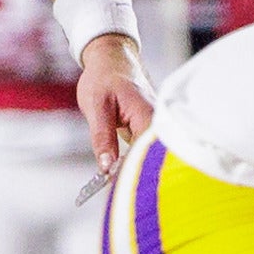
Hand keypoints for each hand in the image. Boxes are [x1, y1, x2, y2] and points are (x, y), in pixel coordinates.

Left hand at [75, 34, 157, 177]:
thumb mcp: (96, 107)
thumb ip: (102, 137)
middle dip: (139, 175)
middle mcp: (156, 121)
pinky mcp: (148, 129)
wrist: (111, 59)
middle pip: (154, 156)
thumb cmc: (104, 77)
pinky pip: (144, 149)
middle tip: (121, 194)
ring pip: (150, 154)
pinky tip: (123, 173)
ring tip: (121, 185)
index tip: (122, 189)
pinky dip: (134, 160)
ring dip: (137, 169)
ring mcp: (154, 125)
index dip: (136, 171)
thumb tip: (106, 167)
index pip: (148, 150)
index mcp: (146, 114)